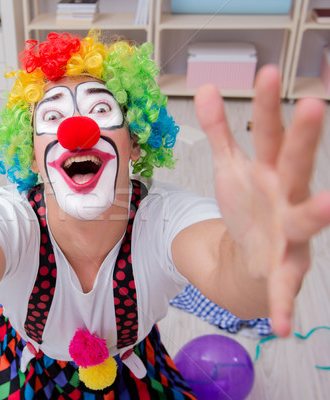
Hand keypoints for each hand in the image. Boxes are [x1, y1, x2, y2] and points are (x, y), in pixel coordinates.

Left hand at [194, 65, 329, 336]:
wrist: (251, 254)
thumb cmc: (249, 204)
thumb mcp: (230, 167)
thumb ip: (220, 131)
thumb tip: (205, 86)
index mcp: (272, 170)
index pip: (270, 132)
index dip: (268, 103)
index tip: (268, 70)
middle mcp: (288, 196)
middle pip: (298, 165)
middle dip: (307, 138)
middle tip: (315, 105)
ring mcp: (291, 232)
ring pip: (307, 220)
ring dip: (319, 212)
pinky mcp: (284, 267)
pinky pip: (285, 286)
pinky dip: (282, 305)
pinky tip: (279, 327)